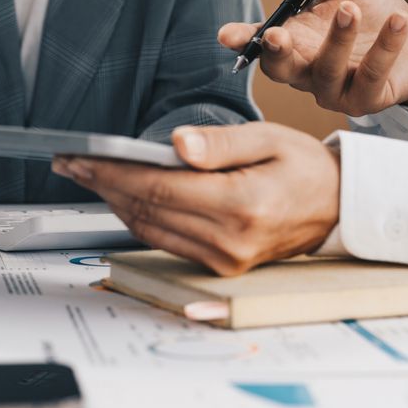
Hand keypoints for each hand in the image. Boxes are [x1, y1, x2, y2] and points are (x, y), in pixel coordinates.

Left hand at [52, 123, 339, 275]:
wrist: (338, 208)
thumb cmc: (304, 168)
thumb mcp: (268, 140)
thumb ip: (219, 144)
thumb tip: (175, 145)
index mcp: (241, 206)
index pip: (158, 189)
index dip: (113, 172)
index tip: (80, 156)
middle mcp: (229, 242)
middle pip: (146, 210)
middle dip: (102, 184)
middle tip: (70, 162)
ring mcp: (223, 260)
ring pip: (149, 229)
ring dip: (113, 201)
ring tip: (86, 174)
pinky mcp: (220, 266)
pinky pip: (164, 240)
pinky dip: (136, 216)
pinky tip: (119, 195)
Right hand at [219, 0, 407, 114]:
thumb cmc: (371, 12)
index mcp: (293, 44)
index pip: (260, 46)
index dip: (243, 41)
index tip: (227, 35)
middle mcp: (306, 72)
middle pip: (281, 70)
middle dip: (276, 53)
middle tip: (277, 35)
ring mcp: (334, 91)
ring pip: (326, 71)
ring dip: (337, 39)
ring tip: (350, 8)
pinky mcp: (366, 100)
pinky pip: (371, 75)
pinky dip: (385, 47)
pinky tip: (397, 21)